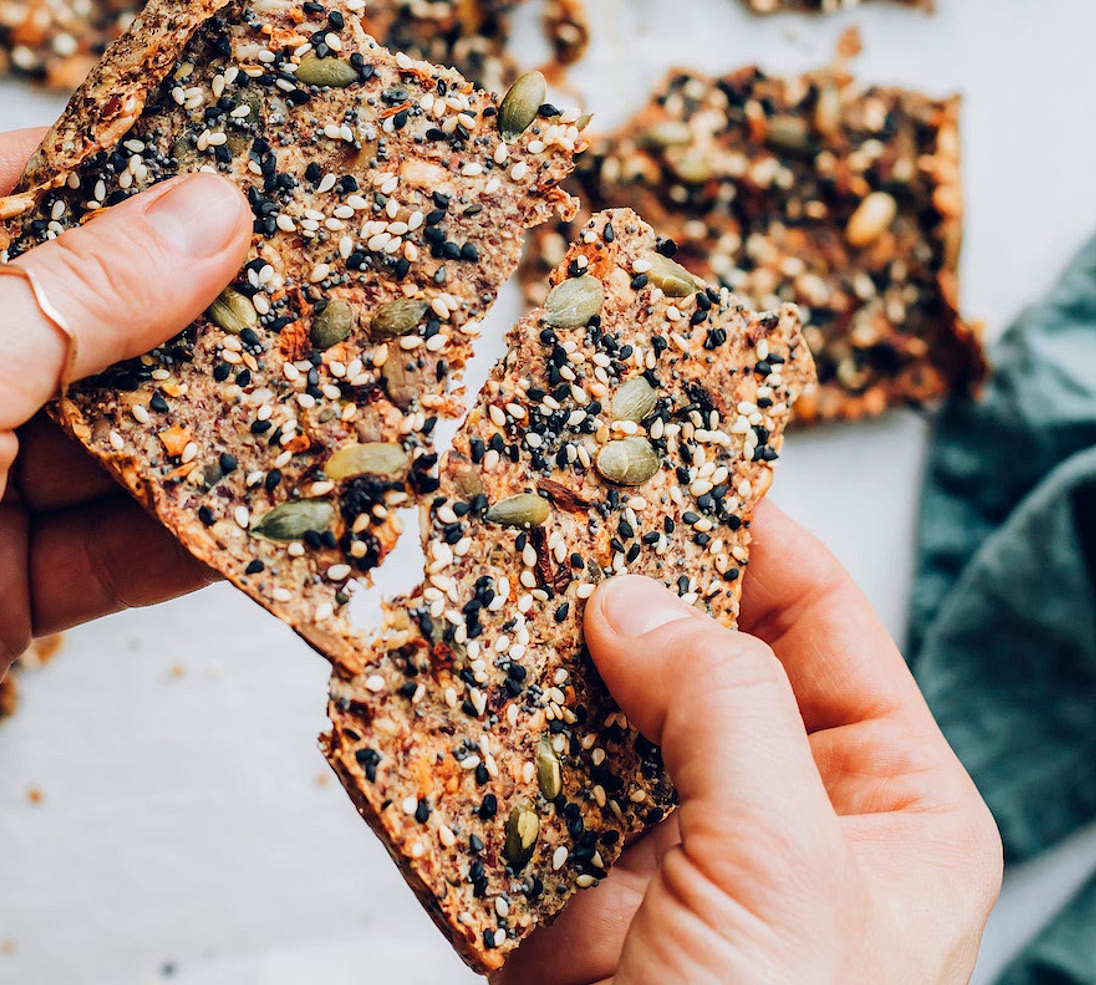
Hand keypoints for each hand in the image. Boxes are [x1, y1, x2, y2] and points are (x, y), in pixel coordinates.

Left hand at [0, 129, 251, 704]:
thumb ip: (79, 294)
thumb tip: (211, 212)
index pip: (15, 194)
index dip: (127, 176)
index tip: (236, 171)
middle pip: (90, 327)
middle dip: (198, 322)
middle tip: (302, 292)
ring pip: (118, 445)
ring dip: (212, 439)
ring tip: (312, 402)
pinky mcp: (5, 582)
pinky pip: (117, 551)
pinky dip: (191, 543)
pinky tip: (264, 519)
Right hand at [498, 502, 1001, 984]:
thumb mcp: (785, 869)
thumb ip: (723, 706)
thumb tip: (635, 596)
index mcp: (886, 802)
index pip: (823, 620)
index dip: (758, 533)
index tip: (686, 459)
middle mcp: (780, 810)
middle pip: (705, 650)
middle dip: (639, 582)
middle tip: (574, 497)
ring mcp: (673, 844)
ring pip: (610, 706)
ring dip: (556, 647)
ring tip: (505, 559)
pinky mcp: (580, 884)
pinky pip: (535, 773)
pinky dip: (495, 725)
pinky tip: (456, 667)